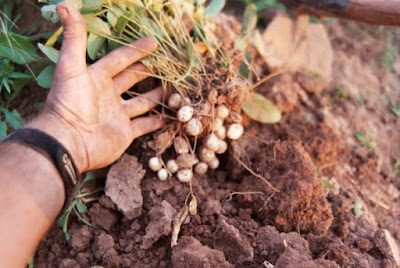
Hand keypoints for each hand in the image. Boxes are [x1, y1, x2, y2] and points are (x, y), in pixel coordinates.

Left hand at [28, 2, 163, 171]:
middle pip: (133, 79)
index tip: (154, 42)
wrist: (69, 141)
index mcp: (97, 78)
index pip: (120, 60)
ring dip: (157, 96)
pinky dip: (157, 121)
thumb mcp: (71, 67)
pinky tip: (170, 116)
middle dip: (148, 71)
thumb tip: (64, 4)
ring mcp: (118, 114)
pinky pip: (145, 125)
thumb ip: (74, 38)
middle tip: (168, 65)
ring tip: (174, 88)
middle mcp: (108, 95)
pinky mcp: (125, 133)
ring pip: (142, 102)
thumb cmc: (70, 103)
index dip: (136, 50)